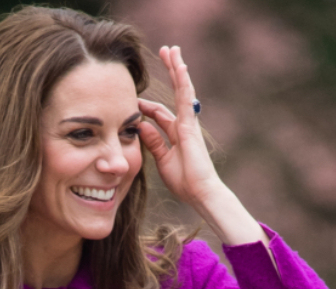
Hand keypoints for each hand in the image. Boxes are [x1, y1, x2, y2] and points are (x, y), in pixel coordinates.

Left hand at [137, 45, 223, 208]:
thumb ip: (153, 142)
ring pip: (182, 89)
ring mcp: (188, 123)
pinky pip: (185, 98)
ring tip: (171, 49)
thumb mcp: (163, 160)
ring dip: (176, 68)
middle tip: (164, 53)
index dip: (147, 107)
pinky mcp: (190, 125)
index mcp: (176, 135)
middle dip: (169, 74)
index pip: (159, 115)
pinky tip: (179, 65)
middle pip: (174, 94)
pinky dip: (182, 81)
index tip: (134, 102)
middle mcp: (184, 125)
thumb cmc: (185, 182)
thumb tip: (140, 126)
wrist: (200, 192)